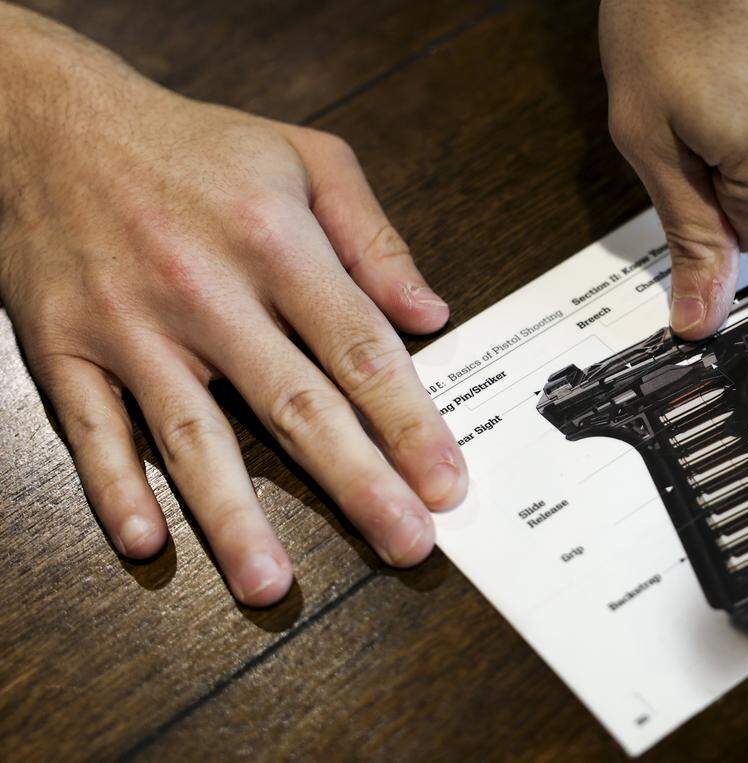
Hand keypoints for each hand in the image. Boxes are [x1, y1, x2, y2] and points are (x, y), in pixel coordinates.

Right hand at [0, 6, 466, 605]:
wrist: (46, 119)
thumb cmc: (194, 146)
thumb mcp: (304, 158)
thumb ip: (375, 238)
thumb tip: (431, 314)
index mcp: (275, 241)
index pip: (359, 347)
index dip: (409, 420)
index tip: (447, 482)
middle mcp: (205, 289)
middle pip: (293, 403)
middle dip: (357, 482)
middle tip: (405, 545)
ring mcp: (129, 325)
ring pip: (191, 434)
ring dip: (232, 515)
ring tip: (271, 584)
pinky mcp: (63, 347)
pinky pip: (92, 428)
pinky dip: (115, 487)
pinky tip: (148, 543)